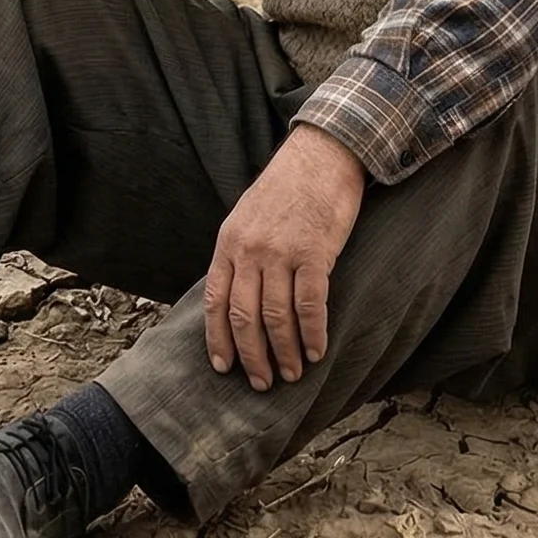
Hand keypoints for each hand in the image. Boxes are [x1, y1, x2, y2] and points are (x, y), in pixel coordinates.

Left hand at [205, 126, 367, 389]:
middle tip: (261, 382)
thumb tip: (234, 297)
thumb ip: (238, 254)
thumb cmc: (286, 188)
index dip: (218, 340)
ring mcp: (282, 252)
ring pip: (277, 317)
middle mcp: (250, 250)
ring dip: (284, 353)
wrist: (321, 154)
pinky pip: (310, 305)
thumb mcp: (246, 217)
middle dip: (251, 356)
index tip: (223, 367)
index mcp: (228, 243)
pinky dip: (312, 334)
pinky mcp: (315, 252)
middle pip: (244, 317)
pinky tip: (316, 351)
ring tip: (291, 374)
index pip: (216, 302)